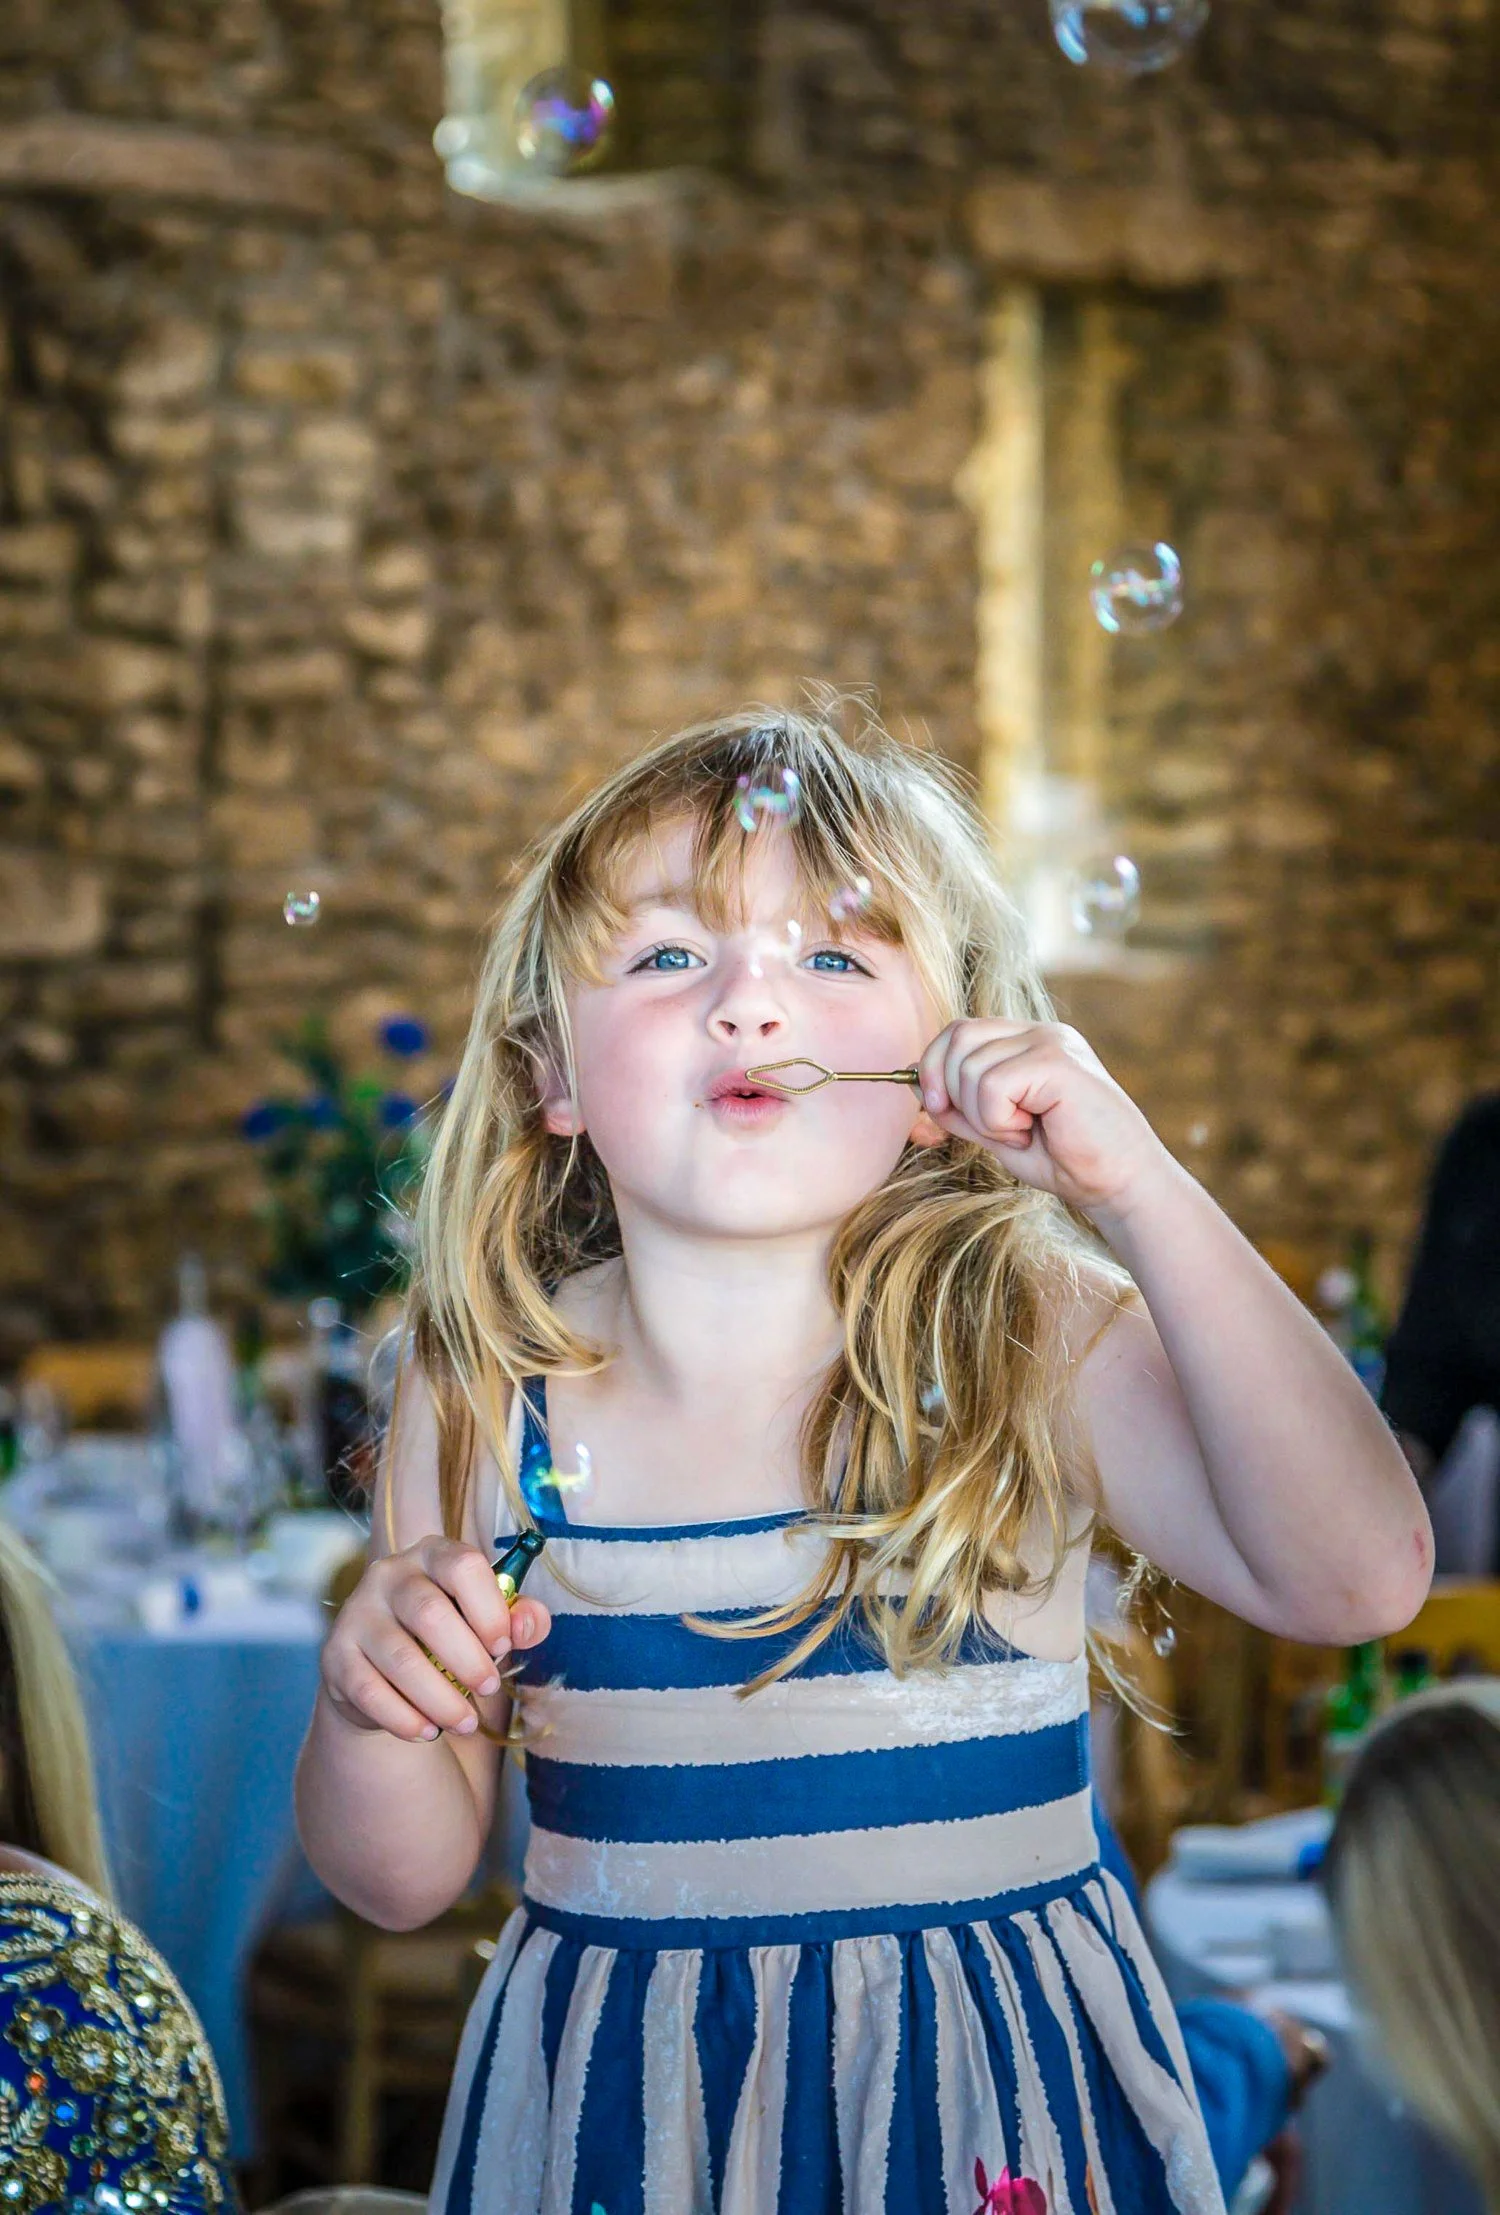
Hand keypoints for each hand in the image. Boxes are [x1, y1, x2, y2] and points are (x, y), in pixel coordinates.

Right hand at [320, 1536, 551, 1742]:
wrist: (384, 1668)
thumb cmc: (449, 1636)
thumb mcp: (485, 1621)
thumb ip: (518, 1619)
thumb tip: (527, 1625)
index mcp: (432, 1554)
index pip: (463, 1565)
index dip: (490, 1608)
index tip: (503, 1645)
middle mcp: (388, 1574)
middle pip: (430, 1613)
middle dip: (468, 1659)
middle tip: (489, 1688)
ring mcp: (357, 1613)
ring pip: (401, 1659)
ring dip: (441, 1698)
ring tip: (466, 1722)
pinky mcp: (336, 1655)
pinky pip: (370, 1691)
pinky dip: (403, 1717)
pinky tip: (428, 1731)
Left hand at [914, 1018, 1166, 1216]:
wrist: (1118, 1184)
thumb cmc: (1064, 1161)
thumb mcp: (995, 1131)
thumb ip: (959, 1105)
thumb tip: (913, 1081)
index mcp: (1026, 1042)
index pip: (959, 1031)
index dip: (933, 1066)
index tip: (938, 1107)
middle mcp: (1039, 1033)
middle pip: (957, 1037)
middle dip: (952, 1090)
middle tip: (993, 1127)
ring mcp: (1050, 1042)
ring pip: (971, 1066)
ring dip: (984, 1115)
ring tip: (1023, 1131)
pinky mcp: (1057, 1062)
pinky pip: (992, 1085)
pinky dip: (999, 1120)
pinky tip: (1032, 1131)